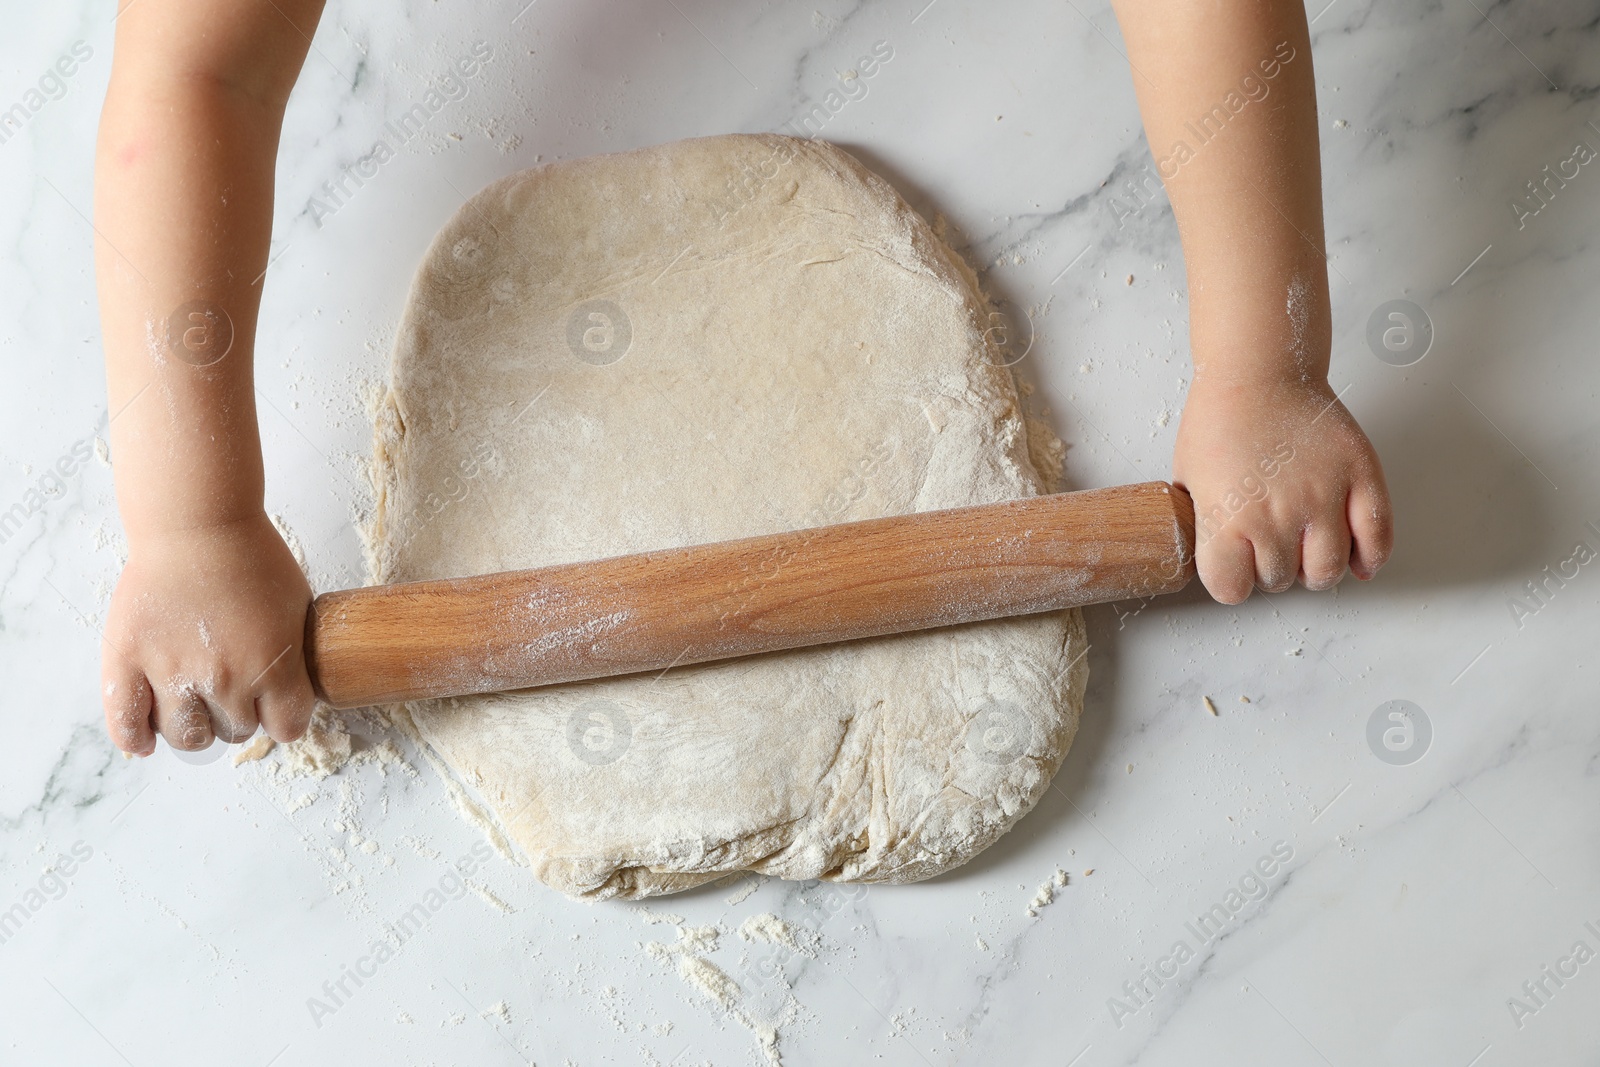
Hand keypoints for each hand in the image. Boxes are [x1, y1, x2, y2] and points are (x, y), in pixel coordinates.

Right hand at [101, 512, 315, 755]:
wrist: (198, 524)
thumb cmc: (252, 557)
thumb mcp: (298, 606)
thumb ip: (295, 654)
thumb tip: (294, 690)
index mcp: (274, 667)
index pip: (287, 728)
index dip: (284, 719)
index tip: (277, 709)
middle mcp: (226, 679)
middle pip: (237, 731)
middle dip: (239, 716)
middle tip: (232, 693)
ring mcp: (174, 673)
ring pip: (187, 736)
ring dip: (196, 729)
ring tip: (195, 709)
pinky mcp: (128, 660)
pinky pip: (126, 721)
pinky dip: (135, 738)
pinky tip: (144, 741)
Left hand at [1173, 375, 1392, 603]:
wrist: (1257, 373)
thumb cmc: (1218, 420)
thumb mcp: (1187, 479)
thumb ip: (1204, 525)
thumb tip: (1218, 558)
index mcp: (1227, 517)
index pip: (1231, 589)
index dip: (1230, 581)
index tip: (1232, 568)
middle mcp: (1276, 514)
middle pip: (1278, 581)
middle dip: (1270, 571)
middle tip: (1268, 548)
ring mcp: (1322, 496)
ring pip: (1326, 570)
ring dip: (1314, 570)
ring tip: (1304, 551)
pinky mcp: (1359, 476)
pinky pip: (1377, 537)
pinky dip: (1369, 558)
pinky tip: (1356, 561)